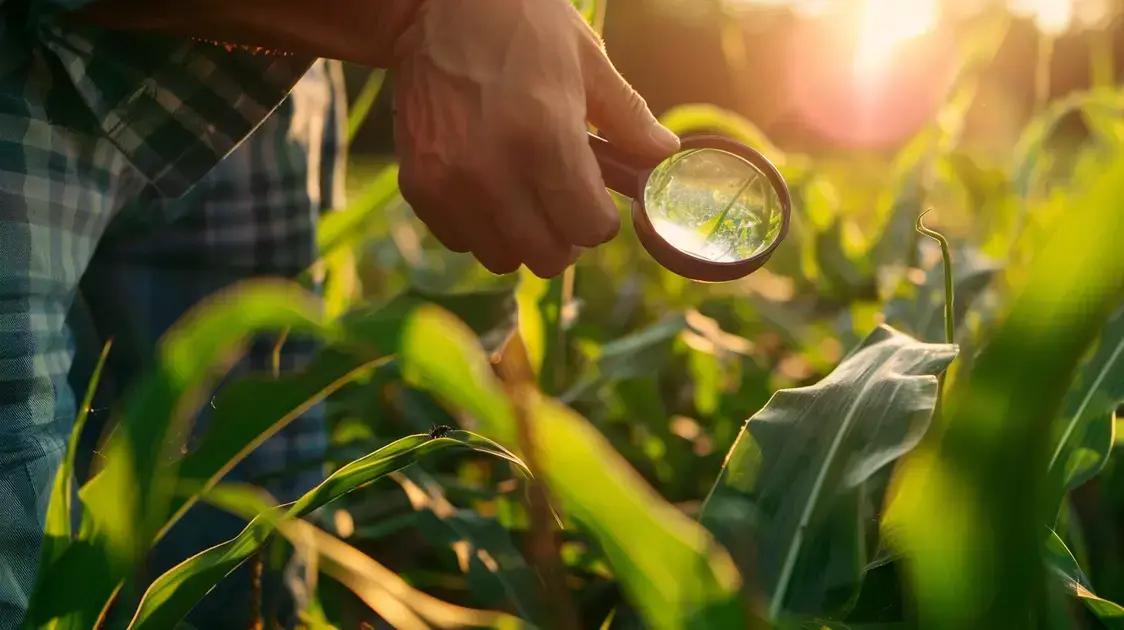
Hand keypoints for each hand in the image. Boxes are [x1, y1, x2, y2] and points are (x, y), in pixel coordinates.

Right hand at [391, 0, 679, 276]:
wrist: (437, 7)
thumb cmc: (523, 28)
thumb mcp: (588, 62)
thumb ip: (630, 119)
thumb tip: (664, 159)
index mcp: (545, 136)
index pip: (588, 228)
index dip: (601, 219)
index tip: (597, 198)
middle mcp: (493, 169)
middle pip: (547, 256)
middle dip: (566, 236)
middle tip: (565, 204)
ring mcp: (449, 181)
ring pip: (502, 258)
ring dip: (522, 239)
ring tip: (526, 199)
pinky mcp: (418, 185)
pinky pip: (460, 241)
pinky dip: (481, 228)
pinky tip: (489, 190)